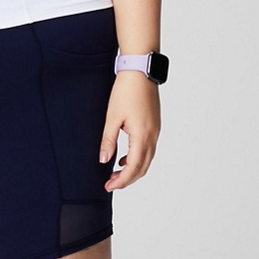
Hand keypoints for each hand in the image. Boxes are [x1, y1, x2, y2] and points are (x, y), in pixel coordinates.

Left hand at [99, 70, 160, 190]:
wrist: (140, 72)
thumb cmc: (126, 91)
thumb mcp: (112, 117)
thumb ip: (108, 140)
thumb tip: (103, 160)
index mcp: (142, 135)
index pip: (133, 167)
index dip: (121, 180)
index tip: (108, 186)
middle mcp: (152, 136)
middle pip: (142, 167)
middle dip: (127, 179)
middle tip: (110, 184)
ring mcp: (155, 131)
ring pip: (147, 160)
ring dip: (133, 170)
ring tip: (115, 174)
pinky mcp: (154, 126)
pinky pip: (148, 149)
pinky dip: (137, 159)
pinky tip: (124, 158)